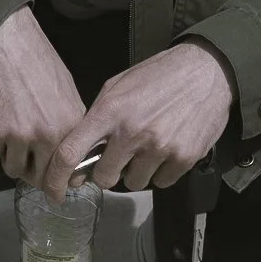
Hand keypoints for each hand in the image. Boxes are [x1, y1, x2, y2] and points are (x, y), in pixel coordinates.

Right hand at [0, 5, 85, 186]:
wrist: (4, 40)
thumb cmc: (36, 60)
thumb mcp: (66, 91)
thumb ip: (69, 125)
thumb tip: (70, 153)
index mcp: (70, 126)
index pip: (68, 173)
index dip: (59, 182)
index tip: (54, 187)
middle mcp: (46, 135)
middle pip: (37, 177)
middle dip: (31, 172)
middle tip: (25, 161)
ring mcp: (18, 136)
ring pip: (11, 168)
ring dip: (9, 156)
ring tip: (9, 130)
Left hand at [43, 40, 237, 201]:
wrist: (206, 71)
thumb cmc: (158, 75)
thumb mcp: (118, 86)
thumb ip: (98, 117)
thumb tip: (81, 148)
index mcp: (109, 111)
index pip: (70, 152)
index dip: (56, 177)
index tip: (54, 190)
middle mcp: (132, 132)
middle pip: (104, 178)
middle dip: (108, 172)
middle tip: (119, 157)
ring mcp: (159, 147)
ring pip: (135, 183)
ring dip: (138, 171)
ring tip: (149, 147)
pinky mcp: (184, 158)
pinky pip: (162, 182)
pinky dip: (162, 171)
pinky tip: (167, 148)